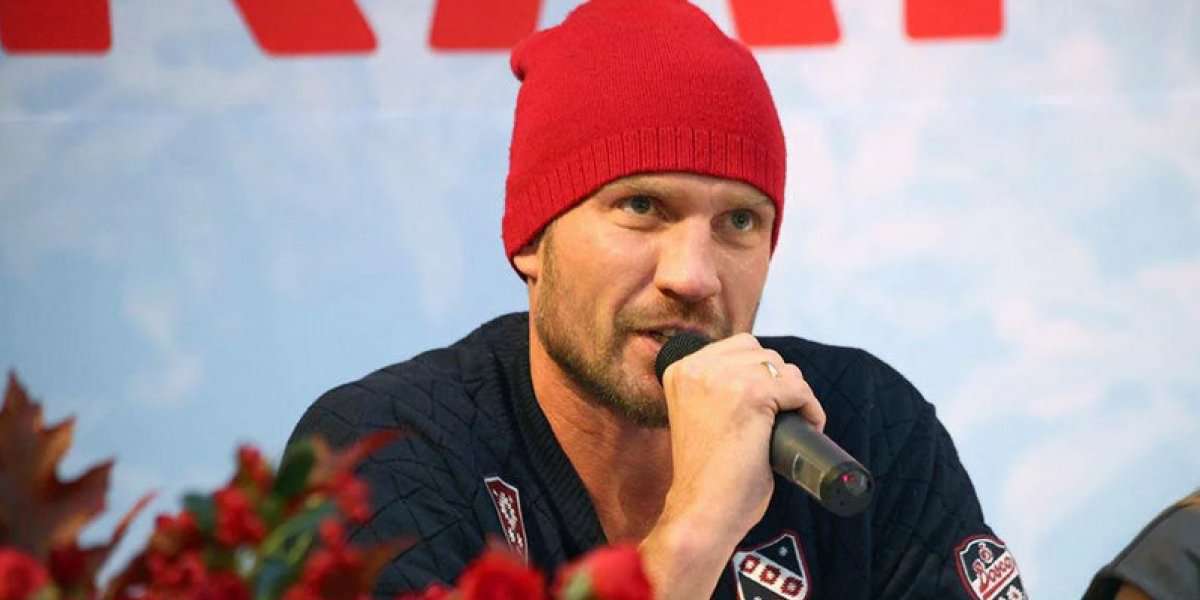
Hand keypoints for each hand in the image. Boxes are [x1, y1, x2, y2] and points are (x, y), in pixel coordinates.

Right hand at [639, 333, 824, 598]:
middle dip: (780, 381)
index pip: (738, 347)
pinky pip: (798, 390)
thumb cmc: (706, 474)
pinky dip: (810, 408)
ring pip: (783, 368)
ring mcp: (724, 379)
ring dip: (796, 394)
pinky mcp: (751, 395)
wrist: (702, 509)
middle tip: (784, 414)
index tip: (769, 401)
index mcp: (680, 370)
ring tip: (796, 422)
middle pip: (762, 353)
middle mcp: (698, 367)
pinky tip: (808, 426)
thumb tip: (766, 374)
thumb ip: (718, 390)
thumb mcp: (700, 415)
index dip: (760, 372)